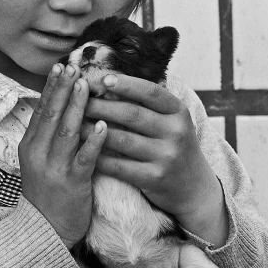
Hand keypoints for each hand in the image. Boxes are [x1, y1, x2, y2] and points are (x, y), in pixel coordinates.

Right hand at [18, 63, 107, 247]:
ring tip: (86, 86)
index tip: (60, 67)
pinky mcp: (72, 183)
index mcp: (30, 146)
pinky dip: (93, 141)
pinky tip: (103, 126)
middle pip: (51, 115)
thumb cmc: (47, 193)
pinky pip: (84, 159)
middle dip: (63, 90)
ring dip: (77, 107)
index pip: (41, 110)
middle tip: (73, 67)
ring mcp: (54, 168)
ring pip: (66, 132)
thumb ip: (48, 137)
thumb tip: (60, 108)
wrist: (44, 231)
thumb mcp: (40, 161)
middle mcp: (39, 153)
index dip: (51, 88)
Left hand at [83, 74, 227, 246]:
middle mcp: (175, 132)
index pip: (151, 92)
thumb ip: (147, 104)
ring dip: (94, 132)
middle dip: (100, 106)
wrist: (194, 188)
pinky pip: (120, 166)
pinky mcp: (155, 178)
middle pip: (131, 114)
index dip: (126, 84)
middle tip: (77, 101)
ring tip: (74, 124)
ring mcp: (167, 156)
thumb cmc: (173, 146)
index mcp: (178, 112)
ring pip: (122, 140)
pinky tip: (83, 151)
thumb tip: (107, 81)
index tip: (102, 79)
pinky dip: (99, 158)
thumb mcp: (171, 121)